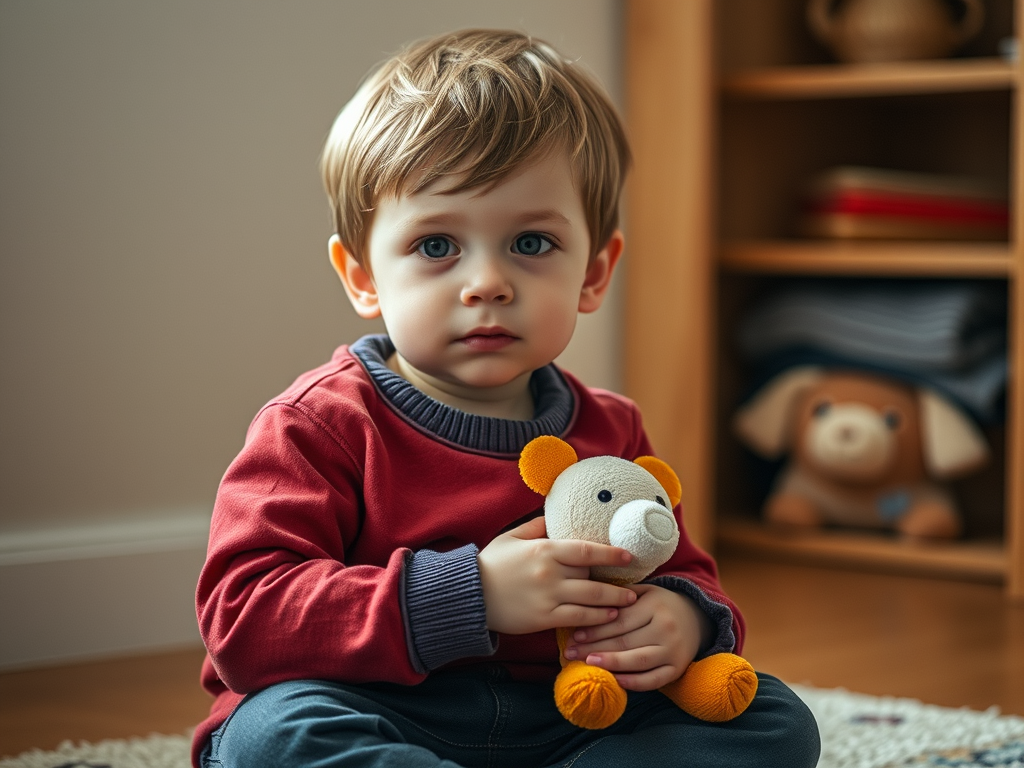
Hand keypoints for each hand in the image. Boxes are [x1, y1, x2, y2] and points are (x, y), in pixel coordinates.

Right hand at [477, 516, 637, 634]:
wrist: (469, 595)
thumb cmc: (491, 564)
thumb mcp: (512, 537)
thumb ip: (537, 527)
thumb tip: (556, 517)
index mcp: (544, 550)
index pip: (586, 551)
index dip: (610, 553)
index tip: (628, 555)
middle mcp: (550, 573)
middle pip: (591, 577)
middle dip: (612, 581)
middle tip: (633, 584)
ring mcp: (548, 597)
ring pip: (590, 600)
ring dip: (613, 602)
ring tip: (628, 602)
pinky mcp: (543, 618)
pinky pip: (576, 618)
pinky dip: (595, 618)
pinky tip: (608, 617)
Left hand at [562, 583, 712, 690]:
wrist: (696, 617)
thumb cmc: (660, 603)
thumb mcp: (644, 591)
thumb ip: (620, 596)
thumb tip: (587, 601)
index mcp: (655, 605)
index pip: (619, 620)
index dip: (595, 629)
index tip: (574, 635)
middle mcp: (666, 628)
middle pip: (625, 641)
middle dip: (594, 647)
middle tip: (570, 653)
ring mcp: (673, 650)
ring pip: (638, 660)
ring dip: (611, 664)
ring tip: (588, 664)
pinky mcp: (677, 668)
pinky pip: (654, 679)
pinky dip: (635, 682)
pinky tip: (616, 680)